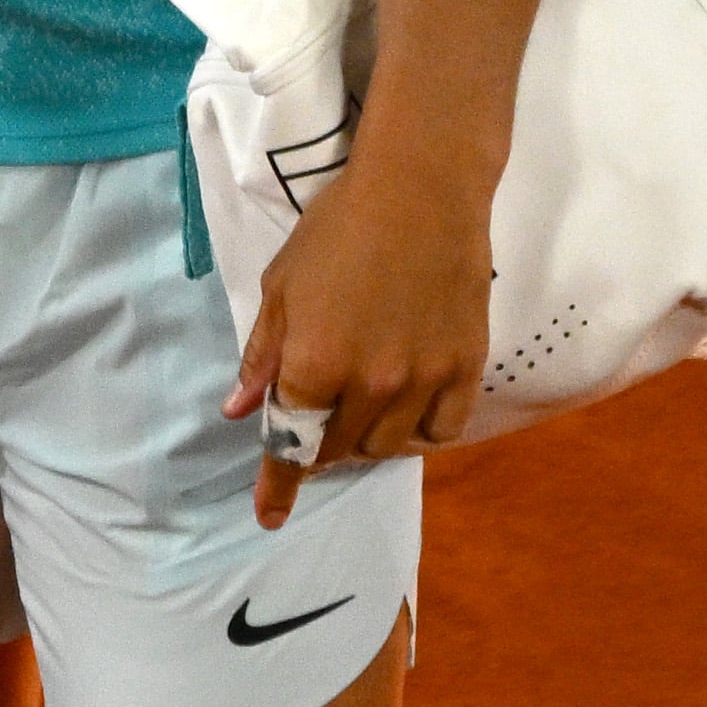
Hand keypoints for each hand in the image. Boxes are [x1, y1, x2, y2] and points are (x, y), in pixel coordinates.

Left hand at [224, 142, 496, 529]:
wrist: (421, 190)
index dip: (278, 485)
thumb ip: (263, 354)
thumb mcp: (283, 285)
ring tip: (362, 408)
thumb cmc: (338, 228)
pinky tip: (409, 408)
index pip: (290, 443)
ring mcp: (423, 380)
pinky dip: (419, 431)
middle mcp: (370, 383)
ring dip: (366, 440)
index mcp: (314, 362)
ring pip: (389, 446)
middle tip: (318, 420)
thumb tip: (241, 410)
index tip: (269, 516)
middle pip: (339, 448)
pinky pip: (441, 431)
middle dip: (320, 446)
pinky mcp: (466, 369)